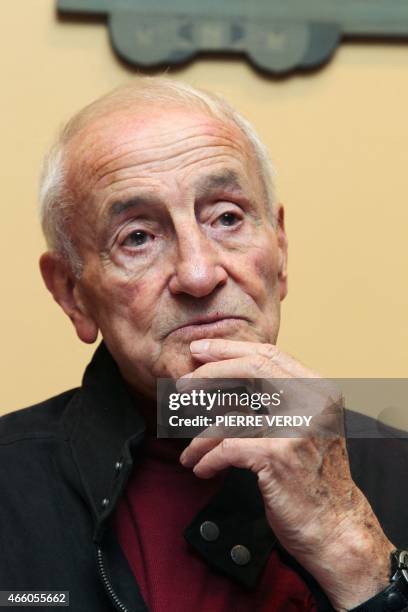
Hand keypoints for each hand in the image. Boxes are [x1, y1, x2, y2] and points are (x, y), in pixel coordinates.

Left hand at [179, 339, 393, 610]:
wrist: (336, 529)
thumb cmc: (313, 478)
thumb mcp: (306, 427)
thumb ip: (278, 399)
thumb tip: (226, 374)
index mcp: (319, 390)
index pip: (269, 354)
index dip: (229, 350)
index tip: (199, 352)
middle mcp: (313, 402)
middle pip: (251, 369)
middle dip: (209, 374)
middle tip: (181, 386)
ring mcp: (297, 427)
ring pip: (232, 416)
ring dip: (201, 436)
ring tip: (189, 452)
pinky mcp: (278, 455)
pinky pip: (226, 447)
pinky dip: (208, 459)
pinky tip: (201, 469)